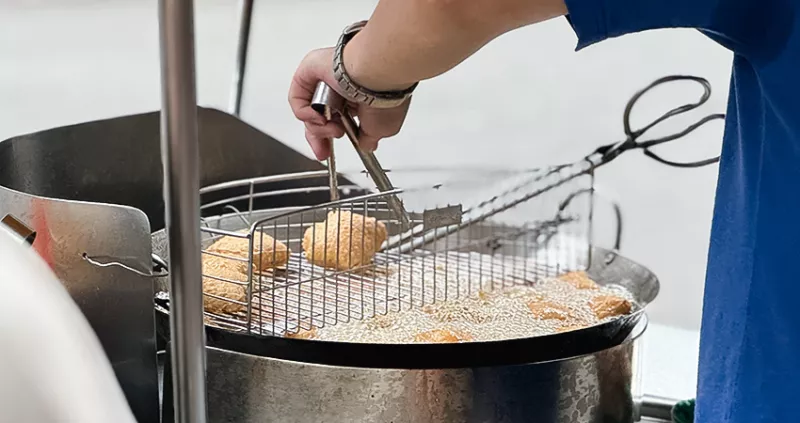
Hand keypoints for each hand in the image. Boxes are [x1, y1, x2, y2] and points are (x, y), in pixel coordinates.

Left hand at [288, 47, 410, 160]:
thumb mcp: (381, 129)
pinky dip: (305, 113)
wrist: (375, 74)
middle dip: (319, 137)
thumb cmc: (383, 97)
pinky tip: (320, 115)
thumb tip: (366, 144)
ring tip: (332, 126)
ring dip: (317, 127)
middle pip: (319, 117)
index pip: (337, 120)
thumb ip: (369, 139)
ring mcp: (324, 79)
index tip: (327, 153)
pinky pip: (297, 98)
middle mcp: (341, 88)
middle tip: (323, 151)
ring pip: (309, 111)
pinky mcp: (308, 71)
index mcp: (357, 98)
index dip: (330, 138)